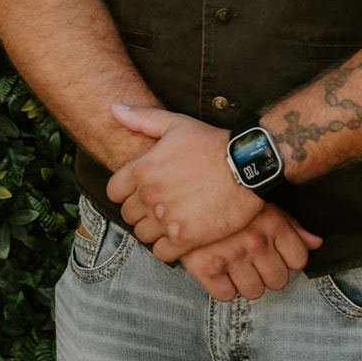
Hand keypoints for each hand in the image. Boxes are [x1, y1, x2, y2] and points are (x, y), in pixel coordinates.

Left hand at [107, 103, 265, 258]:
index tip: (144, 192)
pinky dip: (169, 248)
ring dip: (155, 230)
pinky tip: (182, 235)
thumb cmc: (213, 143)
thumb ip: (141, 118)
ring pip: (143, 235)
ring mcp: (167, 218)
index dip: (127, 193)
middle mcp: (149, 195)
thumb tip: (114, 107)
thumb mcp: (176, 123)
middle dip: (142, 212)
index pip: (114, 193)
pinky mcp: (186, 238)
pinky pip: (161, 253)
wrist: (248, 165)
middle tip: (163, 206)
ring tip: (173, 220)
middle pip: (128, 215)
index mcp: (142, 169)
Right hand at [182, 204, 322, 302]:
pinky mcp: (203, 265)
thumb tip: (316, 243)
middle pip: (279, 280)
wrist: (182, 178)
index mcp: (272, 222)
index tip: (276, 254)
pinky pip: (225, 294)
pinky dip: (223, 287)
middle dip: (269, 274)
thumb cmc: (226, 190)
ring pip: (254, 291)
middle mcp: (255, 240)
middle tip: (255, 262)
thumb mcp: (262, 200)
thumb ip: (291, 224)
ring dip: (247, 283)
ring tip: (237, 267)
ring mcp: (230, 254)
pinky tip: (220, 271)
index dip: (288, 259)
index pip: (298, 260)